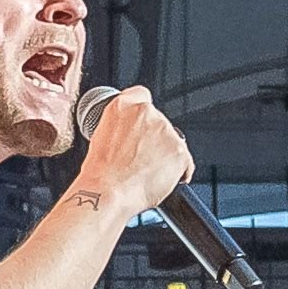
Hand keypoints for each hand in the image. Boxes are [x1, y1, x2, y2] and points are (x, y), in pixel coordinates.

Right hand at [70, 83, 194, 220]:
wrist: (108, 192)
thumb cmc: (101, 173)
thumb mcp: (102, 136)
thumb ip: (121, 127)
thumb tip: (132, 135)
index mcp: (123, 106)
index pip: (142, 95)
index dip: (144, 114)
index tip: (144, 126)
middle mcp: (146, 113)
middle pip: (160, 123)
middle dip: (155, 140)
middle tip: (142, 159)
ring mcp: (165, 131)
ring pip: (173, 143)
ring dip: (166, 157)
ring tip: (147, 173)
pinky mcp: (179, 150)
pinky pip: (186, 162)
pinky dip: (179, 172)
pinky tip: (161, 180)